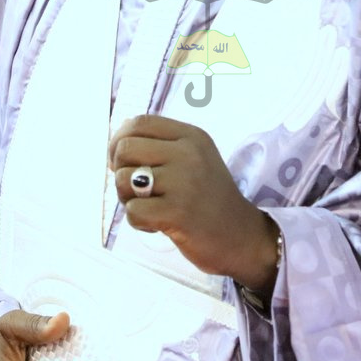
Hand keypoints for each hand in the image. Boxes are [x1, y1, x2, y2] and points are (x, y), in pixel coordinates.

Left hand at [110, 115, 276, 294]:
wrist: (242, 238)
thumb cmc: (209, 200)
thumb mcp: (194, 159)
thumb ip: (161, 147)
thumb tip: (117, 142)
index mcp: (191, 136)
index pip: (139, 122)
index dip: (118, 141)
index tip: (121, 162)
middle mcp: (189, 153)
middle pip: (125, 148)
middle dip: (120, 172)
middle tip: (138, 191)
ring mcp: (184, 182)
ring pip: (123, 179)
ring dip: (128, 199)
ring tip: (151, 207)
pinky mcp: (178, 212)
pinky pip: (132, 211)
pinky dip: (138, 222)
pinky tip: (158, 224)